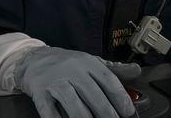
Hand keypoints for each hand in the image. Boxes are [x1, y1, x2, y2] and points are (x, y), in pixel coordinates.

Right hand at [14, 46, 140, 117]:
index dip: (120, 98)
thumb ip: (114, 69)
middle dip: (106, 112)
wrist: (34, 58)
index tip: (128, 112)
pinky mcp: (39, 92)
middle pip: (93, 94)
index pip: (108, 80)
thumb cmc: (66, 64)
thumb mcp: (91, 62)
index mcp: (87, 62)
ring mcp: (55, 81)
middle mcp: (72, 70)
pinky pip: (50, 111)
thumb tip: (136, 70)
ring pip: (74, 104)